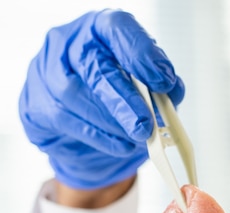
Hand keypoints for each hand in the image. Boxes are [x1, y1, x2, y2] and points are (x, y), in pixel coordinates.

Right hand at [19, 10, 184, 188]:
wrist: (74, 124)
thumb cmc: (109, 96)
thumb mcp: (138, 84)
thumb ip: (155, 86)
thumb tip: (172, 96)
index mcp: (99, 30)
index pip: (117, 29)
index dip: (141, 54)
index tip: (164, 80)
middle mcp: (69, 44)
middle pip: (95, 68)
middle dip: (125, 100)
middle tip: (146, 125)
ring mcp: (46, 72)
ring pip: (76, 97)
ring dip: (112, 123)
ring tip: (136, 138)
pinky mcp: (36, 104)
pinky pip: (67, 121)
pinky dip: (100, 137)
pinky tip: (120, 145)